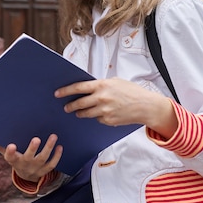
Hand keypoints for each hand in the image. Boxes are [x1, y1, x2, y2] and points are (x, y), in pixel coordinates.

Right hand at [0, 135, 62, 181]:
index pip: (10, 157)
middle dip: (32, 149)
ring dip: (49, 148)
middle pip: (29, 157)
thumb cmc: (16, 159)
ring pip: (43, 158)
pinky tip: (60, 146)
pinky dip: (57, 156)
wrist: (27, 177)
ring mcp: (36, 167)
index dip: (10, 152)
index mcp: (14, 160)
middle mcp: (25, 164)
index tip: (11, 145)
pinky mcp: (45, 169)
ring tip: (53, 136)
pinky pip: (52, 164)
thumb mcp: (6, 154)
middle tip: (36, 139)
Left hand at [55, 78, 177, 138]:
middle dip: (70, 106)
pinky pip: (97, 119)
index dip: (66, 91)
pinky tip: (101, 114)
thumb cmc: (132, 92)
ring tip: (78, 112)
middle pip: (79, 103)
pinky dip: (96, 117)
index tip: (58, 93)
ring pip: (85, 113)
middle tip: (66, 107)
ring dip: (80, 113)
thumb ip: (101, 85)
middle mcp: (101, 98)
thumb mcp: (115, 82)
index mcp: (102, 85)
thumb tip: (88, 88)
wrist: (145, 106)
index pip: (78, 88)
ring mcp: (104, 111)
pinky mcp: (108, 121)